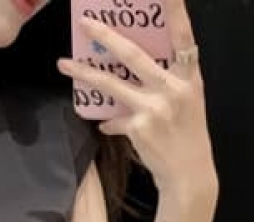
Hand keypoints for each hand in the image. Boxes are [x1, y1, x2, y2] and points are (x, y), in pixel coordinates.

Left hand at [57, 0, 217, 205]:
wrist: (188, 174)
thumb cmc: (187, 137)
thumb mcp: (187, 103)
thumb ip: (165, 84)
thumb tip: (131, 73)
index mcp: (189, 78)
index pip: (183, 37)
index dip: (175, 12)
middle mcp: (172, 88)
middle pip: (134, 55)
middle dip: (108, 35)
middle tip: (85, 23)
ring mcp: (154, 107)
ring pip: (112, 84)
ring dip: (85, 73)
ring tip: (64, 64)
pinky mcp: (139, 127)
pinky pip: (114, 119)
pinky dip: (108, 121)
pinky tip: (103, 123)